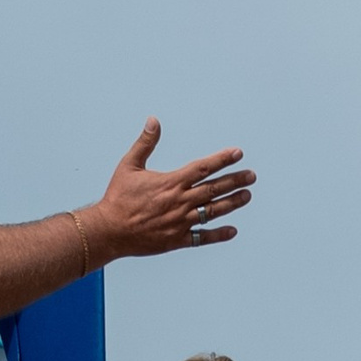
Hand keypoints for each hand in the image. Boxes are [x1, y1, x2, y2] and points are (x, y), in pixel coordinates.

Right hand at [93, 122, 255, 262]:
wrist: (108, 231)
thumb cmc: (117, 197)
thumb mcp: (129, 165)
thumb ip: (145, 143)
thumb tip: (153, 120)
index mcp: (171, 182)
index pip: (203, 168)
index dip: (222, 159)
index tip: (237, 153)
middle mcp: (179, 202)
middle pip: (214, 189)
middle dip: (235, 180)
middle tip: (251, 176)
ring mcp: (180, 222)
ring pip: (212, 211)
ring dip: (232, 203)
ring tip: (247, 195)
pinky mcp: (176, 239)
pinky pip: (202, 237)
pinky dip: (218, 235)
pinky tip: (232, 230)